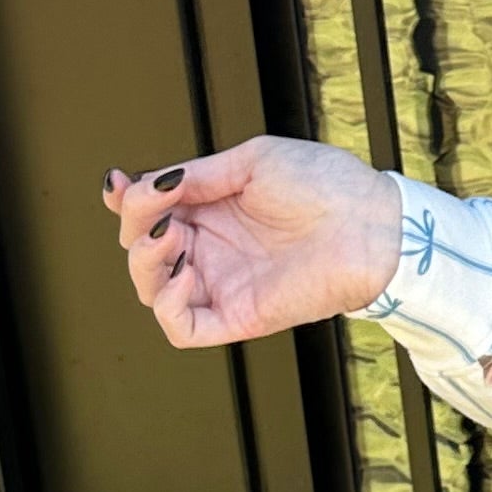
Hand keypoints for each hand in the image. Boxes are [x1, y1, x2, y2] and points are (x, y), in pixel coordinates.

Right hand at [101, 135, 400, 346]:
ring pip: (151, 288)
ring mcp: (222, 284)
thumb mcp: (253, 162)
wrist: (372, 224)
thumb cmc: (327, 185)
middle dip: (135, 226)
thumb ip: (199, 176)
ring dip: (143, 262)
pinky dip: (169, 304)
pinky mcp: (237, 317)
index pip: (150, 213)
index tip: (118, 185)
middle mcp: (212, 248)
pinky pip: (181, 328)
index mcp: (213, 209)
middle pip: (142, 248)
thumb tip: (150, 184)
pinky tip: (189, 273)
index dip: (126, 202)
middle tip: (160, 208)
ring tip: (173, 238)